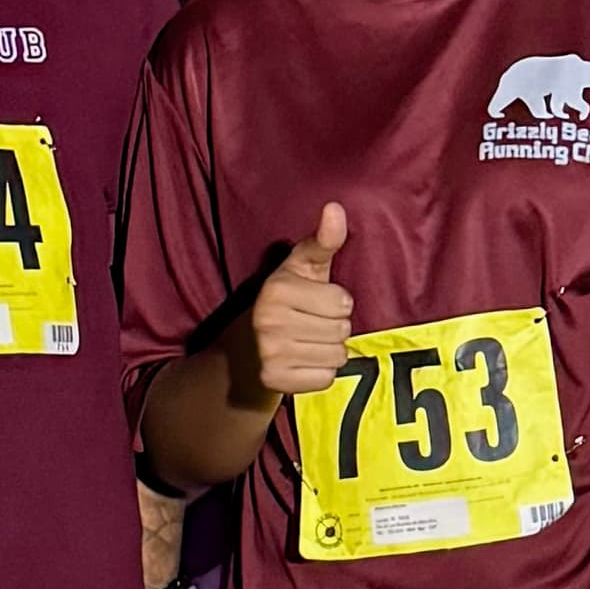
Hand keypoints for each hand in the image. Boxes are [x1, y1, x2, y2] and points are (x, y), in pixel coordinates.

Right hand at [244, 203, 355, 399]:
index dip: (337, 303)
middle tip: (310, 324)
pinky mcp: (275, 381)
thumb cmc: (286, 301)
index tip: (316, 302)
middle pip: (342, 331)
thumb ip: (323, 240)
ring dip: (328, 351)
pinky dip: (319, 373)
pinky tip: (301, 362)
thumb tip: (335, 207)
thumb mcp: (302, 267)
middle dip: (334, 328)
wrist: (245, 350)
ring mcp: (270, 353)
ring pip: (336, 356)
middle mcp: (268, 321)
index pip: (343, 303)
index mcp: (277, 289)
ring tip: (306, 342)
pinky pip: (325, 379)